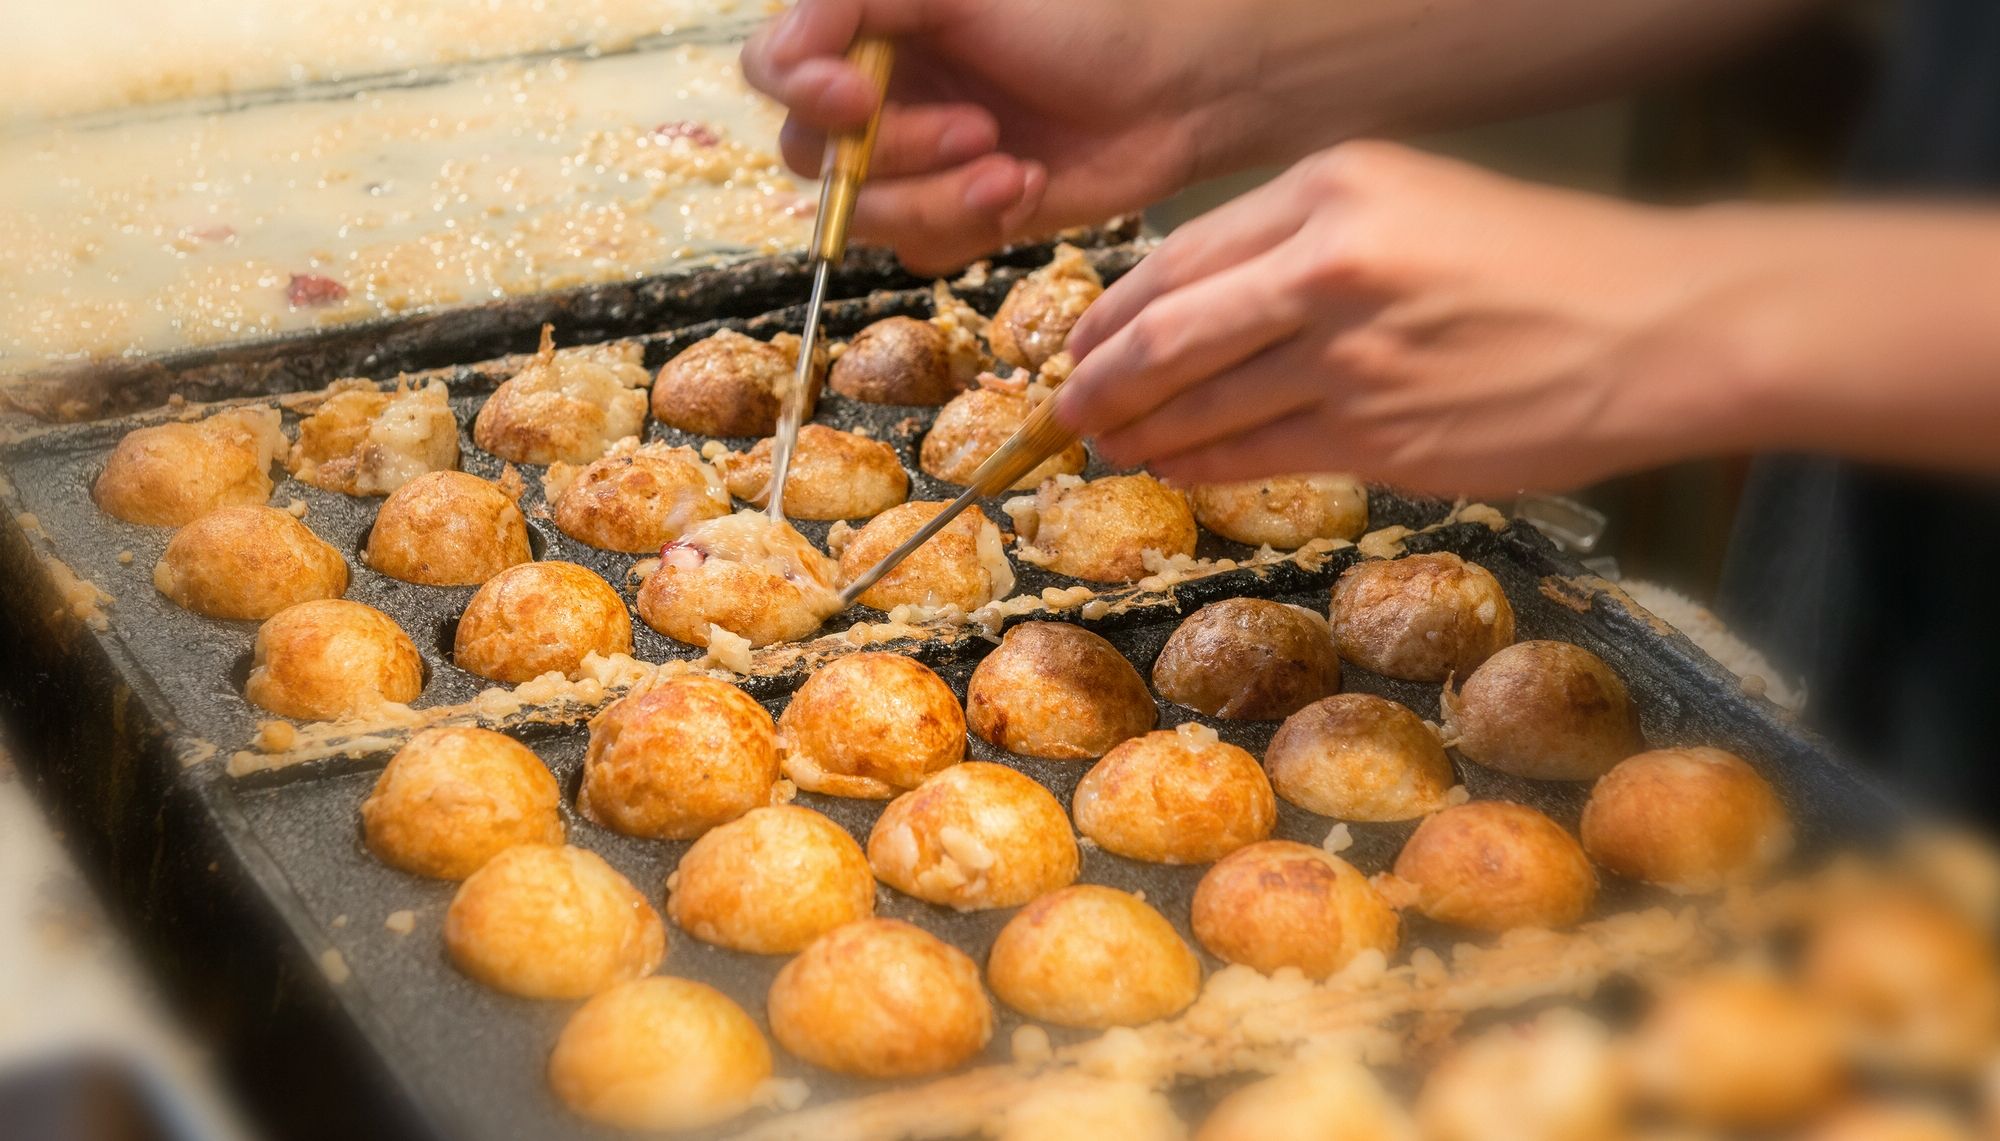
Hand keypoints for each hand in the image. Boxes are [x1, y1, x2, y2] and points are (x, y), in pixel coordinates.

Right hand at [741, 0, 1257, 273]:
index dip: (802, 91)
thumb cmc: (1085, 16)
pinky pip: (921, 250)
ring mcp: (916, 163)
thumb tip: (785, 63)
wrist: (1179, 89)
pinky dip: (973, 227)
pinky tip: (1026, 190)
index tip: (860, 97)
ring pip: (868, 216)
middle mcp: (878, 95)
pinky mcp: (957, 217)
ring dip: (942, 200)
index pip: (773, 67)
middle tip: (982, 129)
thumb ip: (854, 2)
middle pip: (816, 157)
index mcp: (866, 28)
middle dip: (901, 155)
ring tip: (1013, 169)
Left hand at [1056, 142, 1775, 496]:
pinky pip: (1260, 457)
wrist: (1657, 327)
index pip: (1181, 260)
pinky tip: (1179, 469)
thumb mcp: (1413, 203)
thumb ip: (1303, 246)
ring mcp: (1351, 356)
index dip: (1113, 313)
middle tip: (1060, 412)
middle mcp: (1328, 267)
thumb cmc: (1542, 263)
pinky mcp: (1380, 434)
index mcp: (1333, 191)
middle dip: (1099, 382)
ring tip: (1107, 447)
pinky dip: (1205, 467)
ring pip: (1207, 406)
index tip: (1079, 344)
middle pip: (1169, 336)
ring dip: (1144, 434)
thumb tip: (1199, 308)